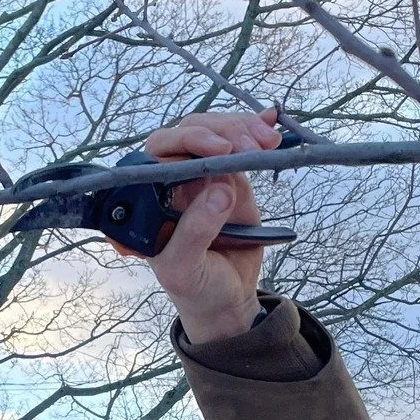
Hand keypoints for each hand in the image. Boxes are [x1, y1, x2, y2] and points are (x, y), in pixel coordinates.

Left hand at [138, 108, 281, 343]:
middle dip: (224, 131)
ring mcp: (201, 174)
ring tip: (270, 142)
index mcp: (147, 197)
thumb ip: (194, 232)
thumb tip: (220, 190)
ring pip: (217, 132)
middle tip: (254, 145)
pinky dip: (256, 130)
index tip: (220, 149)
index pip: (159, 153)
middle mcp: (171, 178)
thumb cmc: (193, 286)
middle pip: (190, 132)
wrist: (225, 298)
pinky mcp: (229, 176)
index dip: (188, 142)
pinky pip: (240, 144)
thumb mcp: (185, 268)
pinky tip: (272, 122)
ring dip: (244, 129)